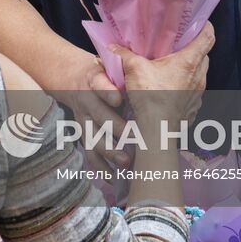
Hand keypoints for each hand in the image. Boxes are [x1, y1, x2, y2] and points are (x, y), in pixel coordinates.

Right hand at [50, 50, 130, 168]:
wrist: (76, 81)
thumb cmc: (105, 73)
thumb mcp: (112, 65)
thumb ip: (130, 67)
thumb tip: (164, 64)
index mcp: (96, 79)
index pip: (99, 84)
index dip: (107, 91)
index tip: (118, 98)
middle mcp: (88, 100)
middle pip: (100, 116)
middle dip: (117, 129)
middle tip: (136, 138)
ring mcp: (84, 119)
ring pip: (93, 138)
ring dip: (110, 151)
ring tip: (127, 162)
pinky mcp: (83, 134)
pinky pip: (90, 153)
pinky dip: (101, 167)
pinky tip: (113, 177)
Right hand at [112, 22, 213, 125]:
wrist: (157, 130)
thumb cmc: (151, 98)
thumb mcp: (134, 69)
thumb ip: (124, 55)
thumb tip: (113, 47)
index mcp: (189, 61)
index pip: (208, 37)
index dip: (204, 26)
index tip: (197, 22)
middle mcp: (199, 75)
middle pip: (204, 54)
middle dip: (194, 47)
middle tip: (179, 43)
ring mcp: (198, 92)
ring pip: (200, 72)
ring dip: (190, 67)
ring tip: (173, 64)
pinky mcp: (194, 105)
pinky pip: (194, 89)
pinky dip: (186, 84)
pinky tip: (171, 86)